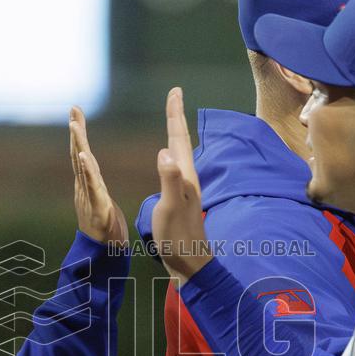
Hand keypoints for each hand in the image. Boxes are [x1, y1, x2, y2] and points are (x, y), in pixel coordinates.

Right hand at [70, 107, 127, 245]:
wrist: (105, 261)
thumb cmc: (106, 233)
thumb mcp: (102, 203)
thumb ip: (95, 186)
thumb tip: (89, 169)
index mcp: (90, 186)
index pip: (84, 155)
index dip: (79, 134)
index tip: (76, 112)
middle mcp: (86, 190)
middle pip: (79, 156)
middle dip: (76, 132)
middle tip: (73, 110)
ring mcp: (90, 200)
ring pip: (83, 169)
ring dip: (78, 146)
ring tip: (74, 125)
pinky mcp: (98, 211)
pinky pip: (92, 189)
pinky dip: (87, 172)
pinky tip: (84, 157)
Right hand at [152, 88, 212, 285]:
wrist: (190, 264)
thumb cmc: (179, 238)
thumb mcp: (170, 208)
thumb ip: (169, 180)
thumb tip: (164, 151)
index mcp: (184, 177)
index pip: (178, 138)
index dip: (175, 115)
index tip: (175, 91)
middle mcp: (187, 179)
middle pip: (180, 141)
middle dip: (175, 117)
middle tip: (174, 95)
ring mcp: (185, 189)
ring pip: (179, 153)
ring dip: (174, 134)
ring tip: (172, 120)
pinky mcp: (180, 199)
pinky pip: (175, 167)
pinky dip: (171, 154)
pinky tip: (170, 159)